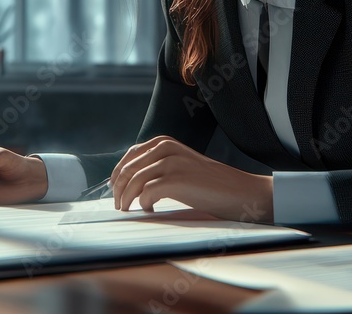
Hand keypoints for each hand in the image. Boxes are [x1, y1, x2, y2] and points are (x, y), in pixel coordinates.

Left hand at [110, 135, 273, 222]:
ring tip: (129, 210)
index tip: (115, 190)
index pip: (129, 156)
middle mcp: (165, 148)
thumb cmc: (208, 183)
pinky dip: (144, 204)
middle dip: (118, 190)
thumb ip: (158, 165)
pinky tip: (150, 209)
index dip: (117, 175)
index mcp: (164, 142)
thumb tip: (128, 182)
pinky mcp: (175, 180)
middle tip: (119, 205)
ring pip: (133, 182)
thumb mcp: (180, 164)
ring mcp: (170, 162)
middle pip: (127, 170)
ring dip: (126, 199)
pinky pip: (146, 193)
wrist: (237, 190)